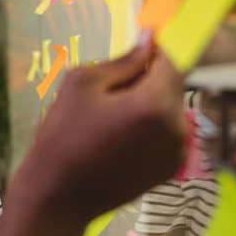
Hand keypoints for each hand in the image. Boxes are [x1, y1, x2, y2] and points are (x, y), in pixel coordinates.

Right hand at [20, 31, 186, 222]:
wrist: (58, 196)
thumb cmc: (62, 135)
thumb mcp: (82, 84)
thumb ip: (123, 60)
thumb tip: (149, 39)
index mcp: (156, 104)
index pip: (172, 60)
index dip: (154, 50)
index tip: (135, 49)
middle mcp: (177, 128)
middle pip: (172, 86)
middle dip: (148, 80)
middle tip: (109, 90)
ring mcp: (177, 152)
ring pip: (169, 110)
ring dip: (148, 104)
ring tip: (110, 118)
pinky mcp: (170, 170)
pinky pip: (166, 134)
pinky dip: (149, 128)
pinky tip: (117, 139)